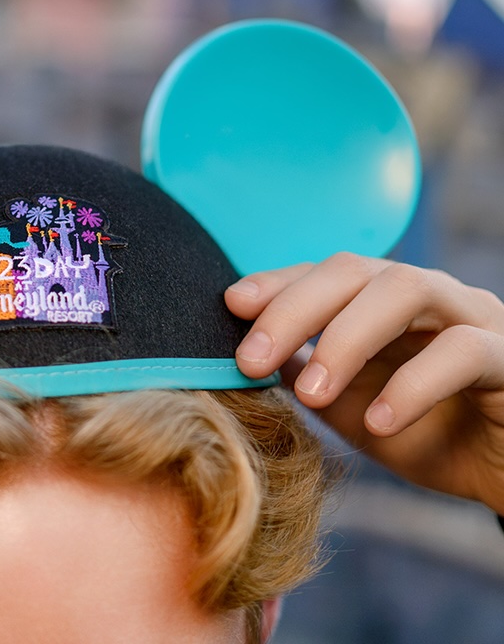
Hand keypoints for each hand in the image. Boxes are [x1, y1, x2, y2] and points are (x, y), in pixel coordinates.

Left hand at [227, 255, 503, 513]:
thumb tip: (247, 356)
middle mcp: (427, 295)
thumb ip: (308, 376)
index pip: (323, 273)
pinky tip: (380, 423)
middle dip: (293, 308)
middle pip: (354, 270)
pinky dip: (414, 384)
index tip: (230, 305)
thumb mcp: (353, 409)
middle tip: (250, 360)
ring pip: (407, 289)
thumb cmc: (429, 434)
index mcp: (383, 300)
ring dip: (347, 337)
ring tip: (311, 394)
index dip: (276, 283)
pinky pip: (464, 351)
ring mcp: (473, 317)